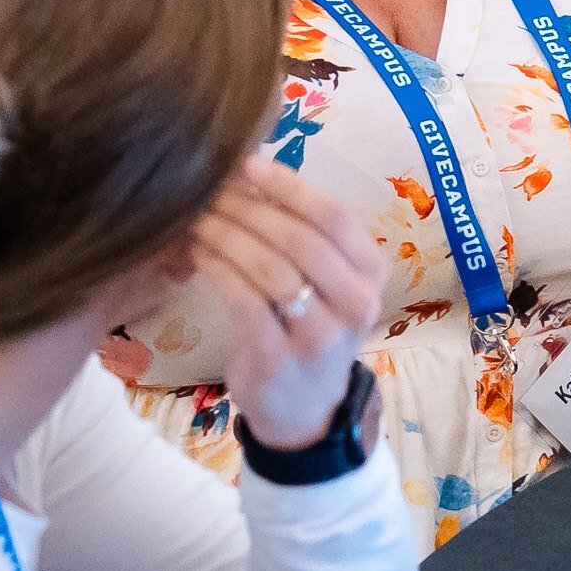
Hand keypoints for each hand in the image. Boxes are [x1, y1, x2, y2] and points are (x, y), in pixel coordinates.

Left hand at [191, 162, 386, 449]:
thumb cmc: (310, 329)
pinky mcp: (278, 358)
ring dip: (228, 235)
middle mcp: (357, 303)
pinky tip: (198, 254)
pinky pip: (243, 301)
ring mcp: (320, 335)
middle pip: (301, 239)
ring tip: (198, 218)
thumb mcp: (327, 283)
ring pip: (270, 268)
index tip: (246, 163)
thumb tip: (252, 170)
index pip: (334, 216)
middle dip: (249, 208)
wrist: (303, 408)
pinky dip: (217, 270)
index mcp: (373, 273)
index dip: (287, 185)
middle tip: (210, 191)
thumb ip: (303, 234)